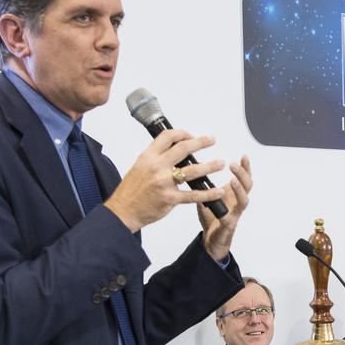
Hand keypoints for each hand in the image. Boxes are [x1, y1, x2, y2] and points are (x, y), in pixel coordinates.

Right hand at [104, 130, 226, 231]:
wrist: (124, 210)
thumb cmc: (132, 190)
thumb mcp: (140, 167)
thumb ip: (156, 158)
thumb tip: (173, 151)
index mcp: (148, 156)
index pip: (168, 137)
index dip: (182, 133)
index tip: (191, 136)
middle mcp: (157, 167)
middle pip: (184, 149)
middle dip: (201, 142)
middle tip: (212, 140)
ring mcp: (164, 183)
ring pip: (193, 170)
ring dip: (210, 166)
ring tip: (220, 163)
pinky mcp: (170, 199)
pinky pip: (194, 195)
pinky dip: (208, 193)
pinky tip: (218, 191)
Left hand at [201, 156, 252, 261]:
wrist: (212, 239)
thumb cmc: (212, 218)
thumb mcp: (206, 197)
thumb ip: (204, 186)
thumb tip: (194, 170)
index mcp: (233, 194)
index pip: (243, 178)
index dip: (245, 167)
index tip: (243, 156)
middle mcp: (237, 202)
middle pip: (248, 186)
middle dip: (243, 174)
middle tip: (234, 164)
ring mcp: (235, 213)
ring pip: (244, 200)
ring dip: (239, 189)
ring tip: (232, 179)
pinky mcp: (229, 224)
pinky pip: (230, 217)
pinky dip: (227, 211)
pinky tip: (222, 205)